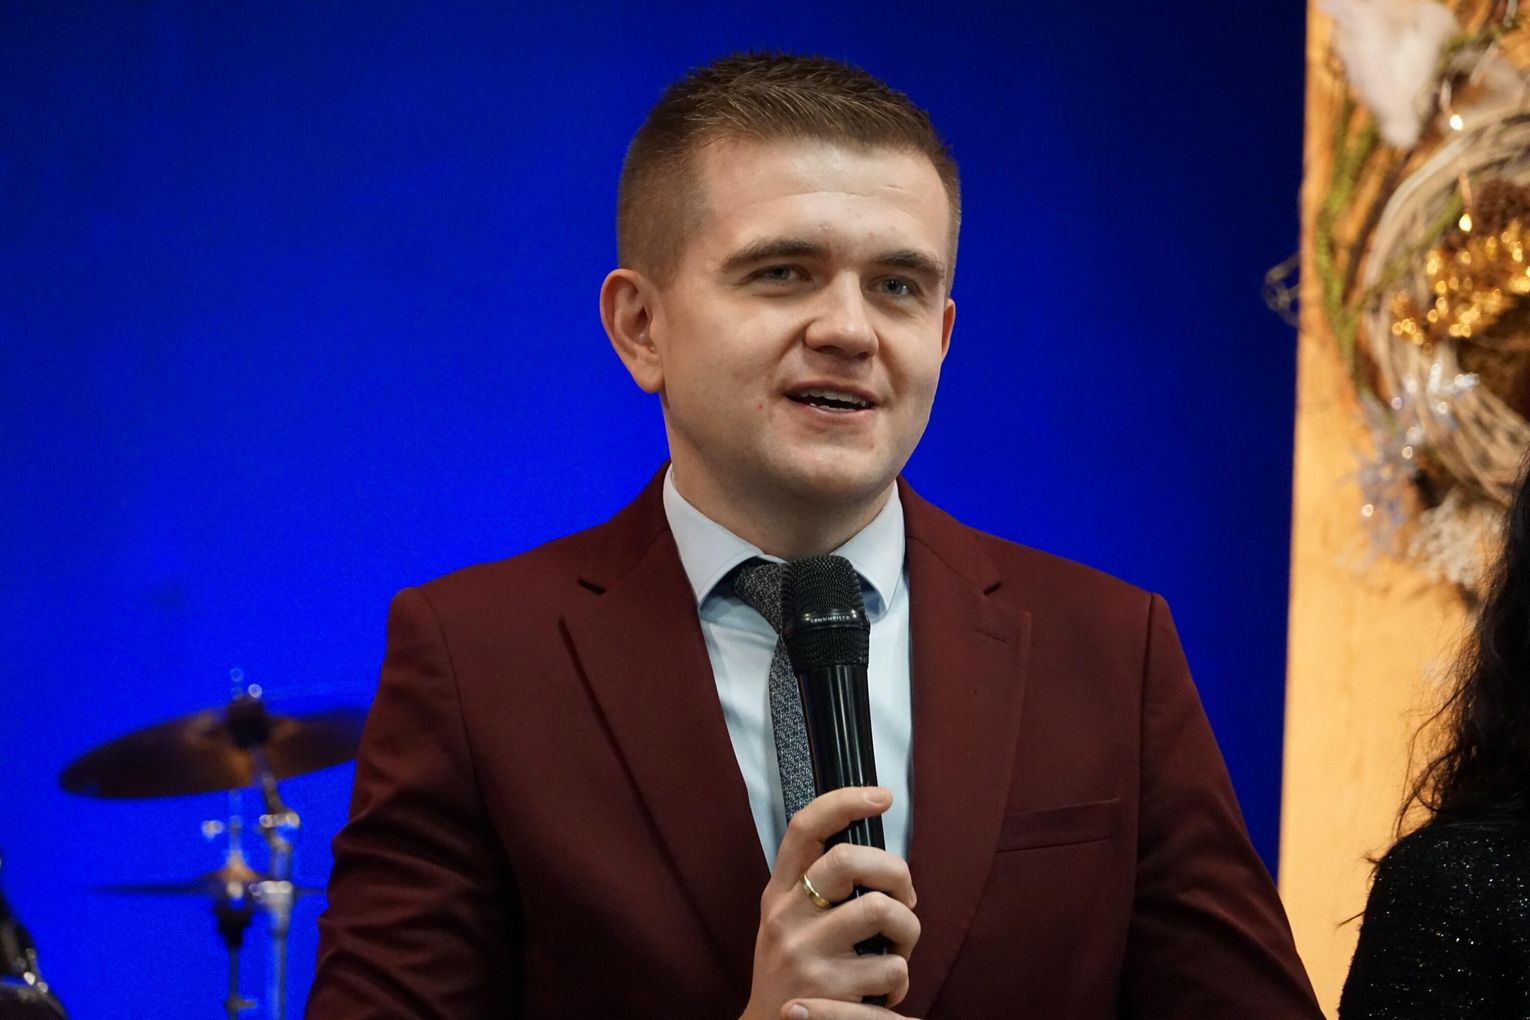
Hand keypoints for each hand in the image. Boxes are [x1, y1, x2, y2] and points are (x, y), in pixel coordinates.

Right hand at [739, 787, 920, 1019]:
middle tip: (906, 898)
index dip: (844, 801)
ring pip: (881, 911)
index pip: (805, 828)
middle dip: (897, 872)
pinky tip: (886, 991)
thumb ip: (820, 888)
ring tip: (899, 948)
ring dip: (908, 930)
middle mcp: (787, 916)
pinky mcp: (828, 991)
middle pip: (849, 860)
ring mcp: (805, 953)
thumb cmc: (793, 972)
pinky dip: (901, 979)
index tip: (881, 795)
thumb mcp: (789, 921)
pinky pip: (891, 968)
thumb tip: (882, 863)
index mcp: (779, 892)